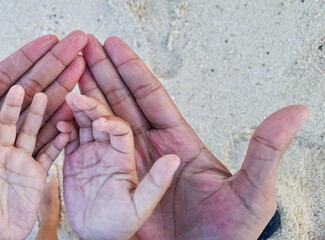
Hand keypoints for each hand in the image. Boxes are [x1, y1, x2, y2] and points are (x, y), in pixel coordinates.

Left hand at [0, 31, 86, 238]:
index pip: (1, 79)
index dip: (26, 59)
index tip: (48, 41)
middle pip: (29, 91)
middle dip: (53, 66)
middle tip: (77, 44)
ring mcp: (11, 151)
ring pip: (43, 115)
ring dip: (64, 92)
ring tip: (82, 72)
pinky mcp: (24, 173)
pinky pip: (48, 149)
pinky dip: (63, 133)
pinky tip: (77, 115)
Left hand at [0, 86, 69, 238]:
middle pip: (9, 122)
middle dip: (17, 103)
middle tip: (24, 86)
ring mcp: (18, 162)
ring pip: (31, 132)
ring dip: (39, 114)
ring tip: (48, 94)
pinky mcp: (34, 175)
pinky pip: (48, 155)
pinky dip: (57, 142)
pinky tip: (66, 128)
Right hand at [62, 92, 179, 239]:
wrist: (98, 236)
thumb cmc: (121, 225)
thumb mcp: (141, 207)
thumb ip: (156, 184)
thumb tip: (174, 160)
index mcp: (125, 157)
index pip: (121, 129)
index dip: (111, 121)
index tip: (99, 122)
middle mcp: (109, 150)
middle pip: (100, 119)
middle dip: (90, 105)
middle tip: (76, 96)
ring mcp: (91, 153)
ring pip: (83, 124)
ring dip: (75, 111)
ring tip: (65, 101)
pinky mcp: (74, 159)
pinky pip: (68, 138)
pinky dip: (63, 128)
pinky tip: (58, 123)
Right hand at [80, 35, 309, 238]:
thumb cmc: (225, 236)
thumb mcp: (252, 193)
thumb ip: (265, 151)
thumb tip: (296, 111)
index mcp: (178, 142)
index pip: (150, 96)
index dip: (130, 69)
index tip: (113, 46)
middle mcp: (151, 149)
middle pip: (121, 101)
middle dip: (102, 73)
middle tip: (85, 48)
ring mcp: (129, 166)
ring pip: (101, 121)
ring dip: (84, 95)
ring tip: (69, 72)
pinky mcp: (112, 184)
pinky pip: (88, 152)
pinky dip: (73, 131)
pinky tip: (60, 114)